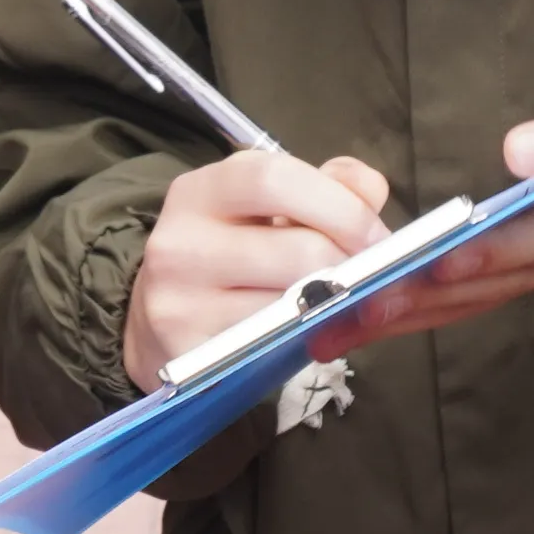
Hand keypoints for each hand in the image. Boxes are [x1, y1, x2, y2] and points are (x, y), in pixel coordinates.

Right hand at [122, 146, 394, 391]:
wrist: (156, 320)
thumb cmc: (228, 256)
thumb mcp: (267, 208)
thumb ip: (327, 187)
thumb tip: (371, 190)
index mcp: (201, 190)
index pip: (275, 179)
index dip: (341, 207)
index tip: (377, 236)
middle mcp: (179, 242)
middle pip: (298, 250)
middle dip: (351, 266)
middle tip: (373, 279)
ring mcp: (178, 303)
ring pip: (292, 305)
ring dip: (333, 306)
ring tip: (343, 302)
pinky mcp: (189, 355)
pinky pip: (272, 346)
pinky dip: (305, 336)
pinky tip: (310, 330)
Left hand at [331, 84, 533, 346]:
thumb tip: (522, 150)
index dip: (488, 251)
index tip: (434, 263)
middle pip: (488, 284)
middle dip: (414, 300)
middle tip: (342, 314)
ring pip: (473, 302)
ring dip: (402, 316)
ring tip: (330, 328)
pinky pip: (476, 297)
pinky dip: (421, 309)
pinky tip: (368, 315)